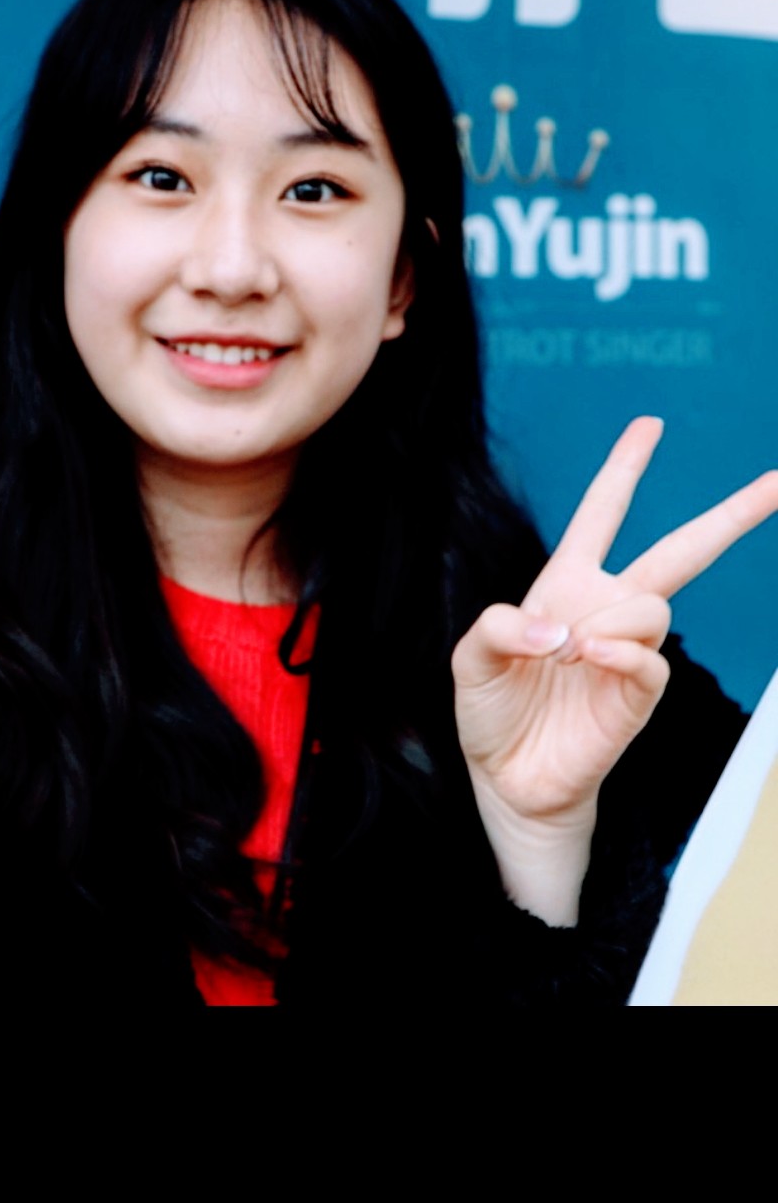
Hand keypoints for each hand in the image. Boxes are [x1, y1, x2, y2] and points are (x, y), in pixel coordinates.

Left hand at [452, 417, 777, 920]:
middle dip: (731, 514)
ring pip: (655, 606)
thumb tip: (565, 628)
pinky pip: (653, 658)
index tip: (650, 425)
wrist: (507, 777)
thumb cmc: (492, 712)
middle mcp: (605, 609)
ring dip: (612, 620)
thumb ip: (501, 625)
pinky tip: (591, 657)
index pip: (600, 514)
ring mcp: (627, 650)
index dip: (624, 469)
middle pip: (681, 550)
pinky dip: (623, 651)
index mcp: (565, 584)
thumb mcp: (470, 658)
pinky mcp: (638, 694)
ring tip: (570, 652)